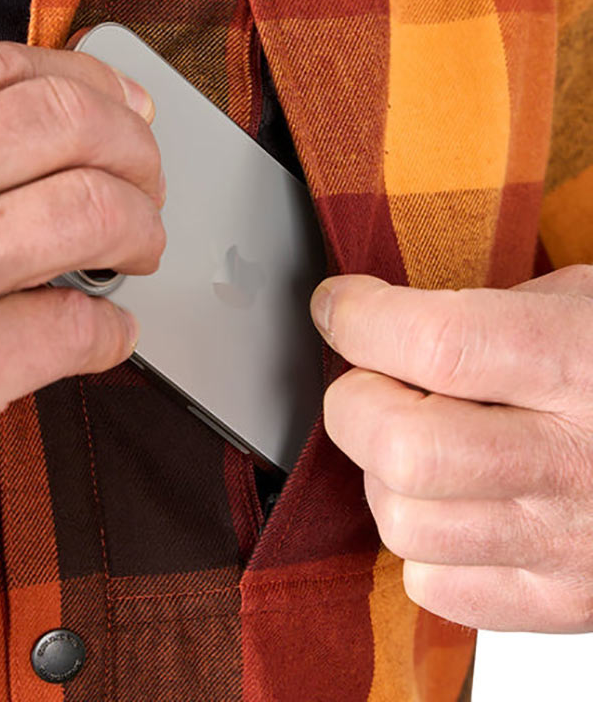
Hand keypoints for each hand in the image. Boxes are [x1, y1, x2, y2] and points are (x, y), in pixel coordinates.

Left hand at [310, 266, 592, 631]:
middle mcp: (577, 462)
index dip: (361, 320)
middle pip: (402, 448)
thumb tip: (374, 322)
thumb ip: (483, 311)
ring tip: (421, 445)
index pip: (438, 344)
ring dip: (384, 475)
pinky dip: (422, 540)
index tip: (336, 307)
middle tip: (374, 383)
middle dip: (356, 404)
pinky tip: (455, 503)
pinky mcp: (559, 600)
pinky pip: (433, 583)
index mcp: (583, 364)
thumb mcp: (583, 304)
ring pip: (403, 521)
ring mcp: (569, 544)